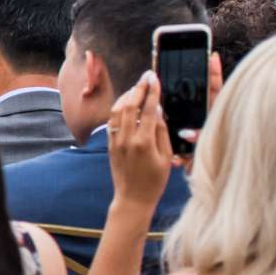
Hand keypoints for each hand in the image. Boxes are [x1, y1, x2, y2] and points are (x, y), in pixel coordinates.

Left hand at [105, 74, 175, 211]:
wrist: (133, 198)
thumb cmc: (155, 181)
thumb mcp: (166, 157)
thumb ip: (161, 132)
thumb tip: (157, 110)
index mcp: (144, 143)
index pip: (148, 110)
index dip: (152, 92)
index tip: (155, 79)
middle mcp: (127, 139)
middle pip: (130, 106)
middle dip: (138, 88)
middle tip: (146, 76)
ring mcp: (115, 141)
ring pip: (117, 111)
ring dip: (126, 96)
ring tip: (137, 87)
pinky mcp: (109, 145)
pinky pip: (111, 121)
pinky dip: (118, 109)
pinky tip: (126, 103)